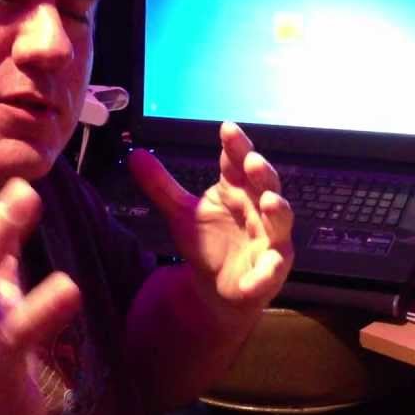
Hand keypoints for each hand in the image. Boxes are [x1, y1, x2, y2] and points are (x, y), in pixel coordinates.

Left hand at [130, 121, 293, 310]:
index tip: (227, 128)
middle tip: (252, 160)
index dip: (236, 146)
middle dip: (261, 173)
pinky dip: (266, 271)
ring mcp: (269, 238)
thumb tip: (135, 155)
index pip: (238, 161)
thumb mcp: (180, 212)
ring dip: (278, 211)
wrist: (215, 285)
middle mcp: (258, 208)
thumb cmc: (207, 242)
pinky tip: (256, 275)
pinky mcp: (270, 270)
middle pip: (265, 184)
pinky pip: (272, 270)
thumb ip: (161, 186)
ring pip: (280, 221)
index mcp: (237, 189)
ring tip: (271, 202)